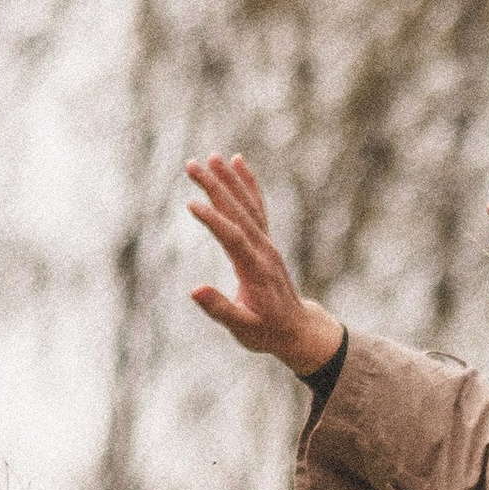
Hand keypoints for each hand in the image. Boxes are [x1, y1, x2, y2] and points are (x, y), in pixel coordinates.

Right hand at [186, 154, 342, 375]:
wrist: (296, 329)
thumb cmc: (267, 332)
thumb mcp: (243, 329)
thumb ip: (220, 309)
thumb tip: (194, 290)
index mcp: (256, 271)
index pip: (233, 239)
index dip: (214, 221)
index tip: (192, 204)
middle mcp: (263, 250)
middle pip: (238, 213)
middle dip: (216, 187)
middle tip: (191, 164)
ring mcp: (266, 243)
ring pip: (247, 205)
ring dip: (229, 180)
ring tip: (210, 157)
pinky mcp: (265, 240)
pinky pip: (257, 207)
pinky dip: (248, 184)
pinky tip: (237, 162)